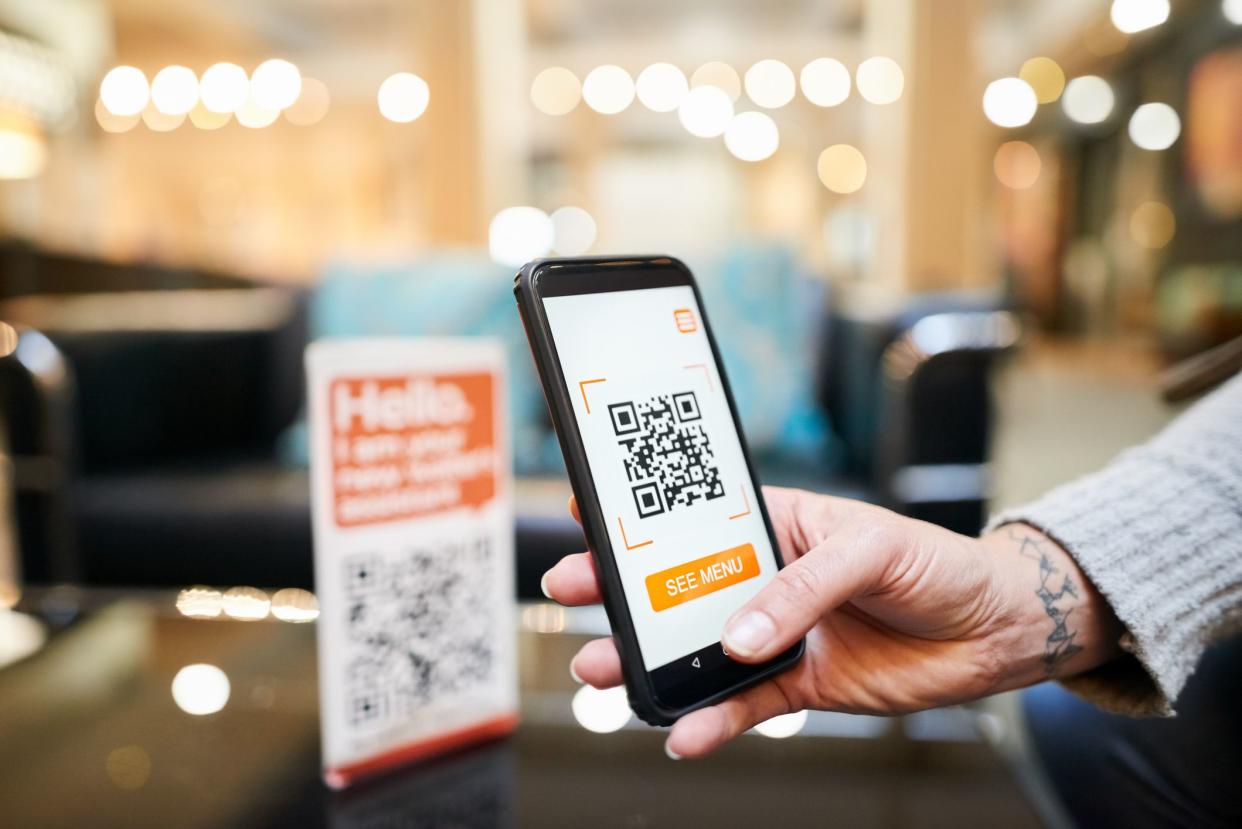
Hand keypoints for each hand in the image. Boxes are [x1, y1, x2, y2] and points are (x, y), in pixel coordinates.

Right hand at [542, 486, 1121, 757]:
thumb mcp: (867, 550)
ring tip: (604, 671)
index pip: (696, 518)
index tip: (590, 521)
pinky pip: (743, 705)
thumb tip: (739, 636)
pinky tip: (684, 731)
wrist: (994, 631)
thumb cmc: (936, 563)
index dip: (643, 520)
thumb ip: (799, 590)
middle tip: (571, 595)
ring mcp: (777, 633)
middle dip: (621, 592)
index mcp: (776, 523)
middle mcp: (766, 578)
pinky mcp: (798, 684)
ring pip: (698, 649)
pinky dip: (710, 721)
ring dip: (650, 662)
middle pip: (679, 585)